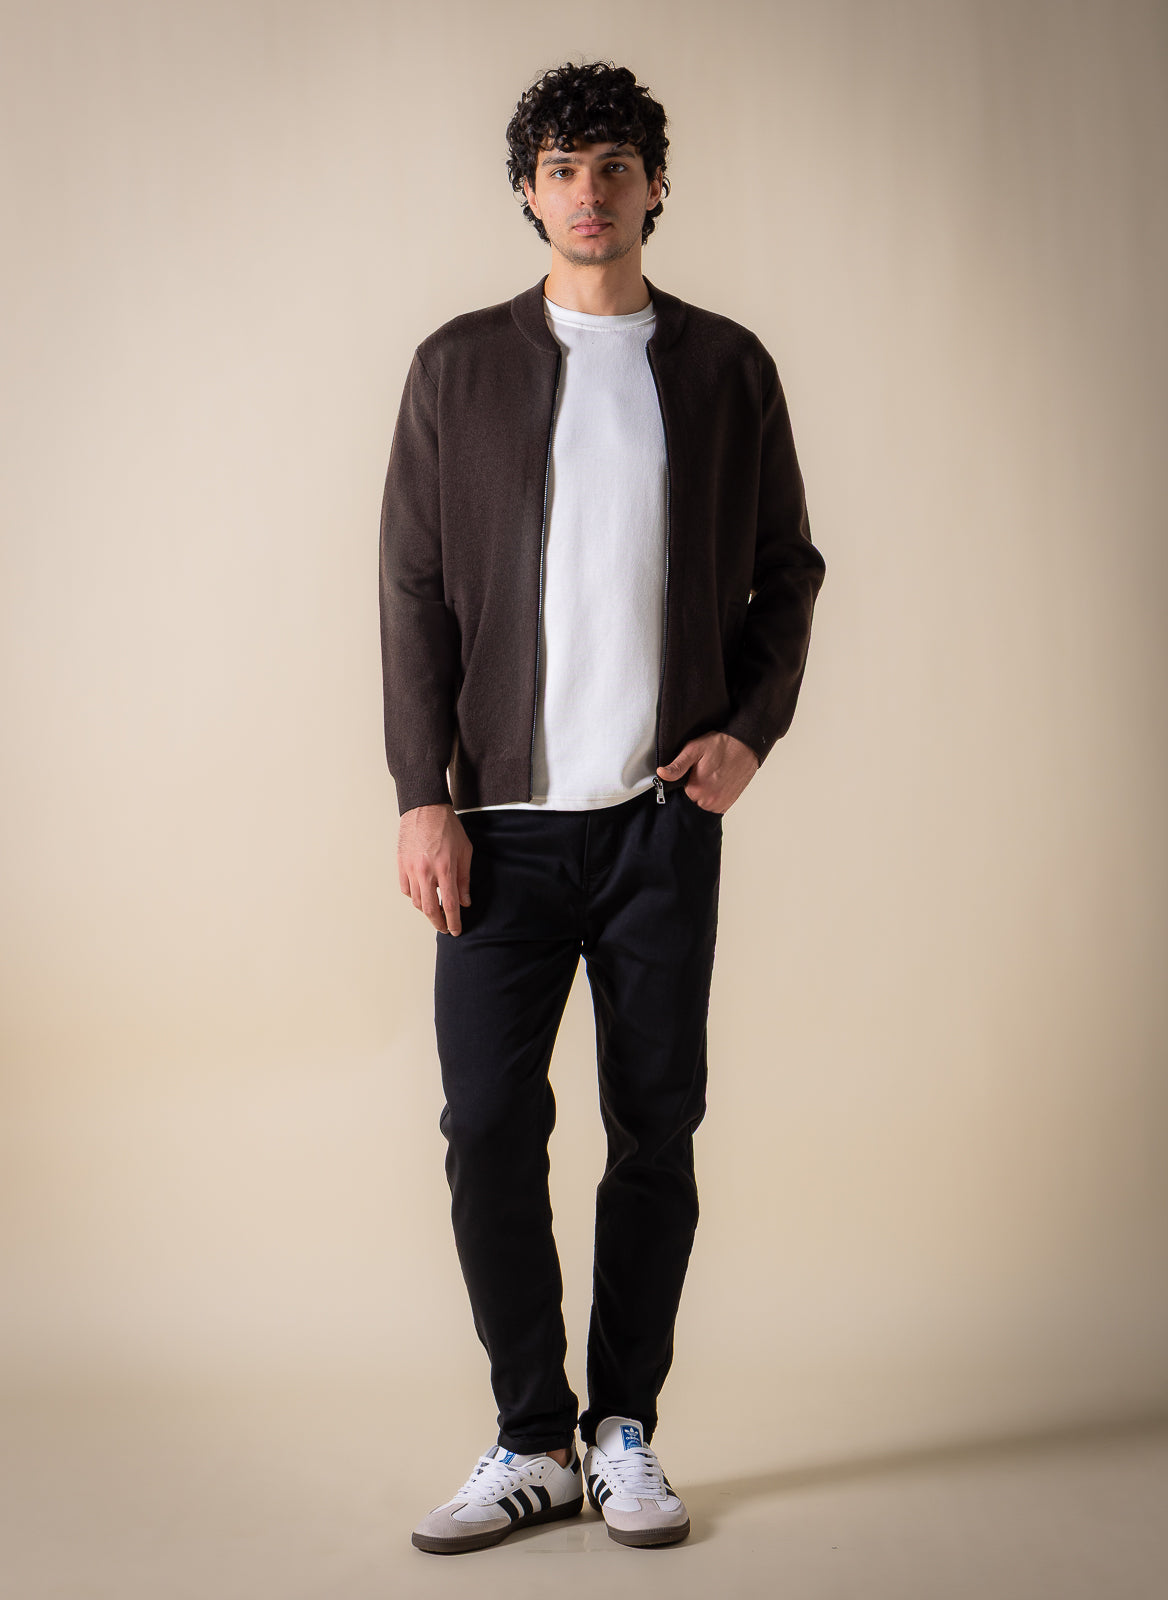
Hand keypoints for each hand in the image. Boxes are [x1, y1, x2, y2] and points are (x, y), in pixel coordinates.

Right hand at [398, 804, 472, 935]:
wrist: (425, 807)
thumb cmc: (447, 826)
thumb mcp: (465, 851)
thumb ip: (464, 879)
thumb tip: (465, 901)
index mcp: (445, 867)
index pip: (450, 904)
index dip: (453, 921)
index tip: (456, 930)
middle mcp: (426, 871)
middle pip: (429, 908)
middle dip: (438, 922)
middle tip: (444, 928)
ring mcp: (410, 868)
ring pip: (416, 901)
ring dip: (426, 910)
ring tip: (436, 911)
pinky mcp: (400, 864)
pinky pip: (406, 889)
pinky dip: (414, 896)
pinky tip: (423, 894)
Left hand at [656, 732, 759, 813]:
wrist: (746, 745)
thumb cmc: (720, 745)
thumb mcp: (694, 749)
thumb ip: (677, 766)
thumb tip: (660, 774)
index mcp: (697, 790)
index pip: (680, 794)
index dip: (684, 783)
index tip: (691, 773)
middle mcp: (709, 801)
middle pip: (691, 801)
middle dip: (693, 790)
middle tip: (702, 773)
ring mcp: (721, 804)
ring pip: (703, 805)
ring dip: (704, 795)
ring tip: (710, 777)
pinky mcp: (729, 803)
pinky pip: (714, 807)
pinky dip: (713, 798)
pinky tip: (717, 783)